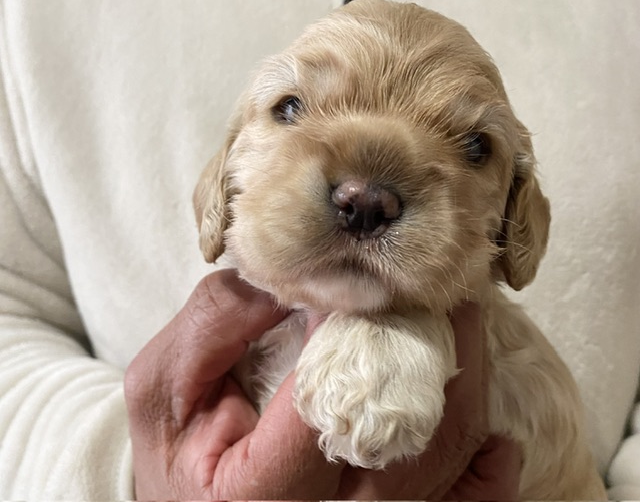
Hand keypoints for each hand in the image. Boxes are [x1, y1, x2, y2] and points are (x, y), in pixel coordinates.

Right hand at [124, 269, 519, 499]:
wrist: (185, 495)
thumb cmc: (172, 441)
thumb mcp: (164, 379)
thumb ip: (221, 321)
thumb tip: (305, 276)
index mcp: (254, 496)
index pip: (324, 408)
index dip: (349, 333)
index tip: (358, 277)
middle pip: (407, 444)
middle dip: (432, 350)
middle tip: (438, 287)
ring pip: (442, 468)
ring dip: (464, 387)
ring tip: (463, 322)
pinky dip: (484, 476)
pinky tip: (495, 437)